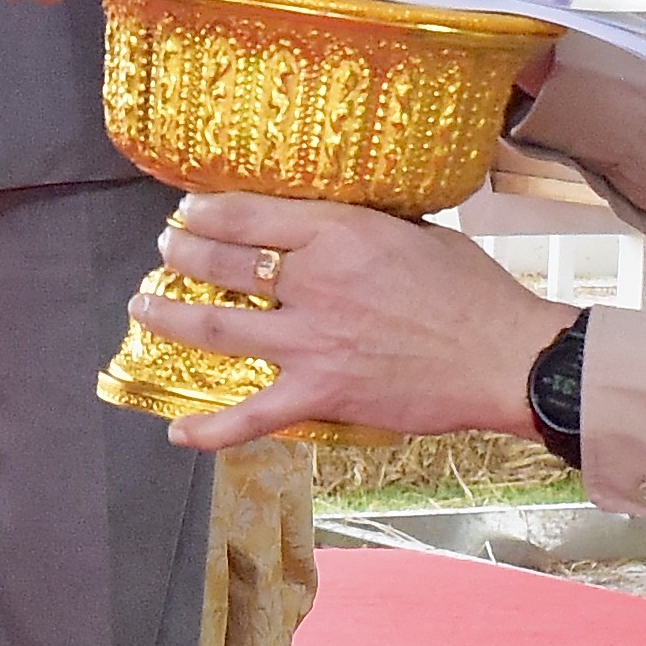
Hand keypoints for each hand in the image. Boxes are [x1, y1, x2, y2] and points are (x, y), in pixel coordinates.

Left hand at [145, 197, 554, 452]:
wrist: (503, 356)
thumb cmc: (474, 291)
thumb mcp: (417, 232)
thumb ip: (366, 228)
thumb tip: (335, 224)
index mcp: (338, 232)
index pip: (248, 215)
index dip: (207, 212)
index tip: (190, 211)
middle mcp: (313, 282)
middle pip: (222, 264)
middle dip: (181, 253)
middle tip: (166, 249)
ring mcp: (310, 341)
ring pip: (216, 328)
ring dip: (169, 316)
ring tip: (142, 305)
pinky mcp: (320, 393)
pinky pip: (252, 415)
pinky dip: (211, 430)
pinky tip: (177, 433)